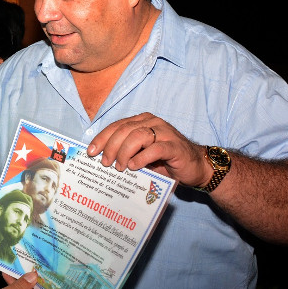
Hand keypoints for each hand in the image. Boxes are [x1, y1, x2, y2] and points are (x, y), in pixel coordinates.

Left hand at [86, 112, 210, 187]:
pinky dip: (141, 158)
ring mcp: (165, 133)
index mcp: (142, 121)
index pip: (117, 126)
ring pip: (138, 135)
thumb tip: (101, 160)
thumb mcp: (141, 155)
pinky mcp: (174, 146)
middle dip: (111, 146)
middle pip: (124, 129)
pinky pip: (155, 148)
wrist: (195, 167)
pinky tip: (134, 167)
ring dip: (124, 152)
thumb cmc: (165, 161)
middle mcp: (152, 122)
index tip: (91, 152)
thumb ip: (126, 152)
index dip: (102, 138)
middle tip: (105, 163)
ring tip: (120, 167)